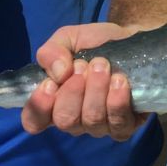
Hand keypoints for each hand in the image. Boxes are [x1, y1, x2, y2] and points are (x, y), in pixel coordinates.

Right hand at [22, 23, 145, 140]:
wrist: (133, 41)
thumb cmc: (96, 44)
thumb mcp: (68, 39)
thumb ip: (52, 52)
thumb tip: (58, 73)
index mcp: (54, 102)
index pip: (34, 121)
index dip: (39, 107)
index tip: (50, 84)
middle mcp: (74, 119)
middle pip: (65, 120)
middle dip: (74, 91)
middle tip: (84, 66)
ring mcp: (100, 126)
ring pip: (92, 120)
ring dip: (96, 90)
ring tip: (104, 66)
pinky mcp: (125, 126)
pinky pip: (118, 125)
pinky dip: (117, 102)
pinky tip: (120, 82)